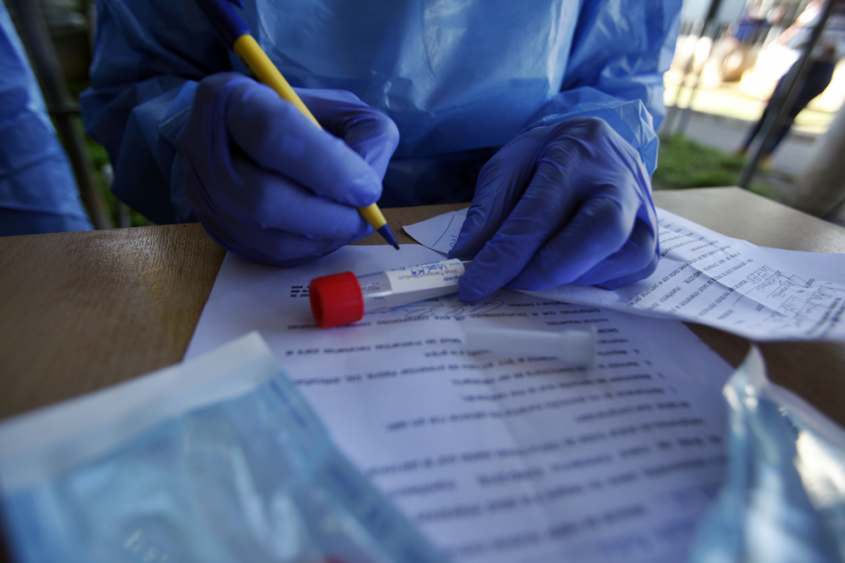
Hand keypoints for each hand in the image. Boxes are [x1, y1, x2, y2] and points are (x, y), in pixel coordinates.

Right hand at [177, 72, 398, 265]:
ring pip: (267, 233)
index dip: (328, 166)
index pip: (273, 133)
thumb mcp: (336, 107)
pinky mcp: (217, 230)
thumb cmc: (296, 120)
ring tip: (350, 223)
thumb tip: (369, 180)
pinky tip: (326, 232)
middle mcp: (204, 148)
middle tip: (363, 216)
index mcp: (231, 98)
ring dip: (322, 235)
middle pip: (264, 197)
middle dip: (328, 214)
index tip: (367, 188)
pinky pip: (268, 252)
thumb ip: (365, 133)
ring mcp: (206, 195)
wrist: (239, 140)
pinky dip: (309, 248)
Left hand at [449, 117, 658, 301]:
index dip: (504, 256)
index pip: (540, 213)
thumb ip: (488, 208)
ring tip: (534, 274)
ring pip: (620, 258)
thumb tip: (467, 256)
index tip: (474, 285)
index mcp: (577, 153)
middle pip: (600, 231)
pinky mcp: (653, 239)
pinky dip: (594, 281)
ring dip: (571, 278)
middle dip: (550, 269)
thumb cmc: (548, 156)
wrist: (596, 144)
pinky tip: (568, 271)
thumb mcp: (508, 165)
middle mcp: (620, 181)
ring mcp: (645, 211)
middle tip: (512, 284)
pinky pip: (629, 272)